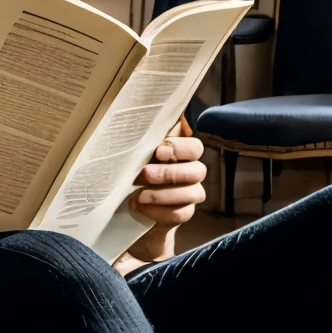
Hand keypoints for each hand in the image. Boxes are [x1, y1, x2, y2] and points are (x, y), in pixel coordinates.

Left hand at [124, 135, 206, 264]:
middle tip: (145, 174)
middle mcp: (194, 173)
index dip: (180, 148)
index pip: (195, 148)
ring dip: (163, 194)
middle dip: (169, 173)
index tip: (159, 151)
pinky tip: (142, 206)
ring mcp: (192, 194)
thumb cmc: (138, 172)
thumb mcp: (141, 154)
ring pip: (192, 193)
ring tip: (139, 195)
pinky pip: (181, 213)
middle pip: (198, 171)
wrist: (134, 205)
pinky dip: (159, 211)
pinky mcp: (185, 213)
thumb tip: (171, 119)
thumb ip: (152, 138)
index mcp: (185, 155)